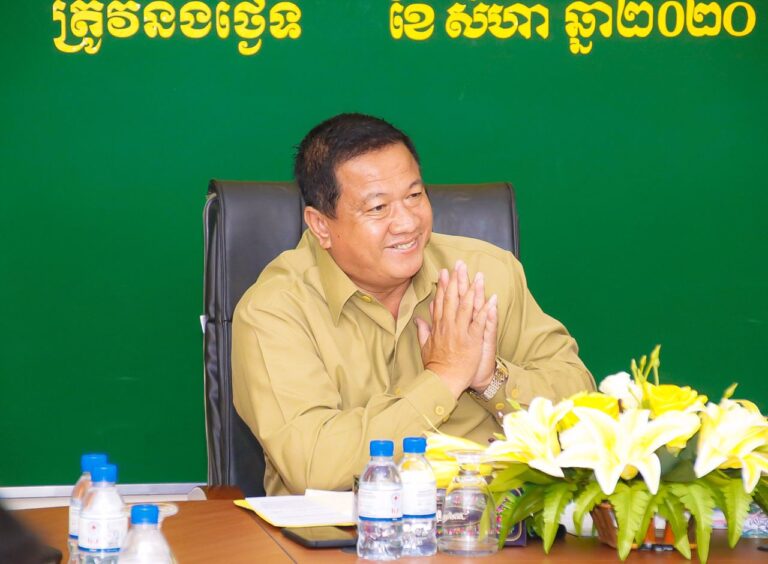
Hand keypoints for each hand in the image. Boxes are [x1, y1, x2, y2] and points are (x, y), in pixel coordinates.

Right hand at [414, 263, 494, 398]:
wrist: (442, 381)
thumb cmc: (434, 366)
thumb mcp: (424, 346)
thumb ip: (422, 330)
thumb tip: (418, 319)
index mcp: (438, 326)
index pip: (440, 301)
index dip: (443, 285)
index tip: (445, 271)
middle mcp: (448, 325)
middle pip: (452, 298)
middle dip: (457, 280)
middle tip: (460, 264)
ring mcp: (460, 332)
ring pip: (466, 306)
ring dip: (472, 289)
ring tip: (477, 275)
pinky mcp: (472, 340)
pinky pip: (480, 321)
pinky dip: (487, 310)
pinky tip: (492, 299)